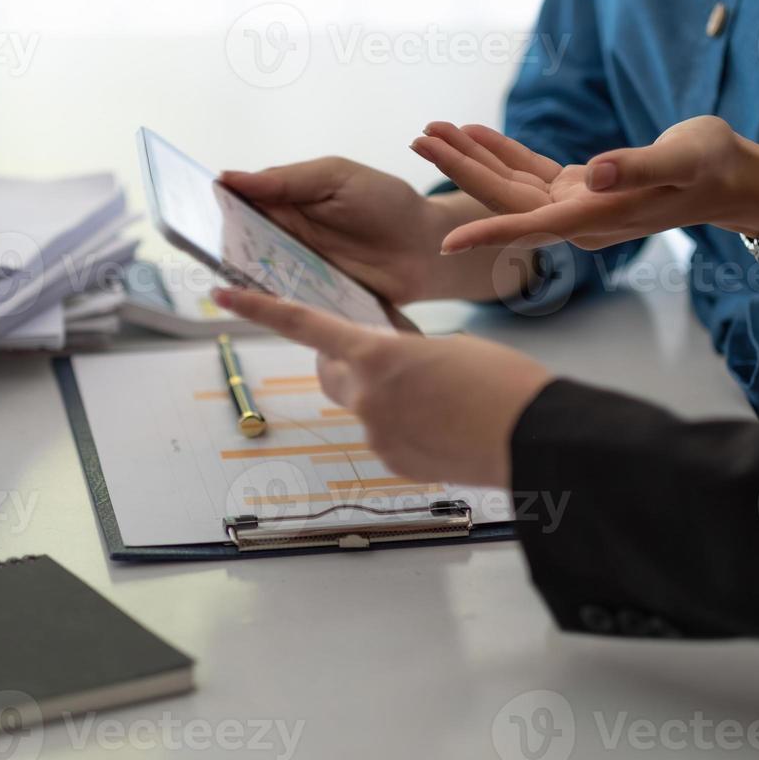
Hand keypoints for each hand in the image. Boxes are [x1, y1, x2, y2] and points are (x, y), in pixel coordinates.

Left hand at [211, 287, 552, 488]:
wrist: (535, 438)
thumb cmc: (503, 381)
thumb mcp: (449, 345)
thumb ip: (406, 351)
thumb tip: (396, 370)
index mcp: (378, 353)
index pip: (305, 325)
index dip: (259, 308)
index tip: (223, 296)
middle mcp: (366, 397)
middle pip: (330, 370)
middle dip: (346, 359)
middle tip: (387, 355)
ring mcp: (376, 435)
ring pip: (362, 405)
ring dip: (385, 396)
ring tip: (440, 397)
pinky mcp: (393, 464)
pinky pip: (385, 435)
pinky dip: (405, 426)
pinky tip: (445, 425)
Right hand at [220, 158, 450, 304]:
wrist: (428, 247)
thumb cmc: (386, 203)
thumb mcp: (335, 177)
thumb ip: (286, 180)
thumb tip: (230, 177)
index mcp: (285, 203)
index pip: (239, 204)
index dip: (213, 206)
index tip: (186, 209)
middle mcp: (284, 238)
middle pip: (240, 244)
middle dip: (218, 245)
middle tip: (198, 247)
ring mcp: (297, 271)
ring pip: (257, 275)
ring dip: (239, 277)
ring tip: (218, 276)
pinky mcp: (314, 299)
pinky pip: (284, 303)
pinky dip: (269, 305)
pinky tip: (253, 305)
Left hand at [409, 117, 758, 251]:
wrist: (737, 180)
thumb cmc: (715, 168)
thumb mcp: (685, 159)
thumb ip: (640, 166)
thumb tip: (595, 172)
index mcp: (597, 218)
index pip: (532, 226)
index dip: (488, 232)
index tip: (445, 242)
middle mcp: (580, 218)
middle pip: (506, 199)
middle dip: (459, 171)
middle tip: (417, 139)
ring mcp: (578, 205)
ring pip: (512, 184)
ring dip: (473, 159)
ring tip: (432, 130)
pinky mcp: (583, 188)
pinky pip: (531, 171)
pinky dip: (502, 151)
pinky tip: (475, 131)